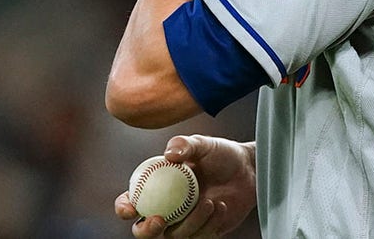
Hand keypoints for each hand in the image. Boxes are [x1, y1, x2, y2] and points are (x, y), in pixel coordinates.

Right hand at [115, 135, 256, 237]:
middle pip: (144, 232)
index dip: (124, 208)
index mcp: (156, 187)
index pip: (131, 201)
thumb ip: (185, 145)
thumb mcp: (203, 144)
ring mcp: (184, 224)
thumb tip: (169, 154)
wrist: (248, 170)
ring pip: (175, 236)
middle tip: (160, 219)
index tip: (131, 208)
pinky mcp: (203, 233)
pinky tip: (221, 206)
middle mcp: (166, 208)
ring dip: (190, 222)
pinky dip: (209, 224)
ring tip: (210, 201)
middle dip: (146, 231)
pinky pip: (199, 238)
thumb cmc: (220, 154)